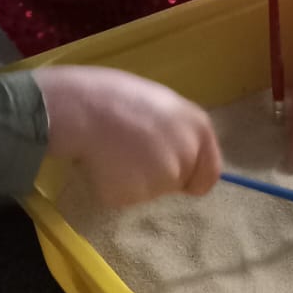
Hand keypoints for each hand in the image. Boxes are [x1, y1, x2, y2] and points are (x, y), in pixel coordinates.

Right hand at [35, 65, 221, 207]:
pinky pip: (124, 196)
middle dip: (157, 174)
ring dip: (133, 179)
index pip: (210, 173)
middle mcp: (187, 158)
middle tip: (130, 152)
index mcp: (199, 130)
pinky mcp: (134, 197)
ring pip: (149, 191)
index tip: (177, 177)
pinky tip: (100, 162)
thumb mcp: (161, 105)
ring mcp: (162, 181)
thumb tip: (177, 152)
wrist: (81, 107)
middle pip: (178, 182)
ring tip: (111, 150)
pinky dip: (112, 185)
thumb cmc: (116, 95)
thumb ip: (177, 133)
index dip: (193, 177)